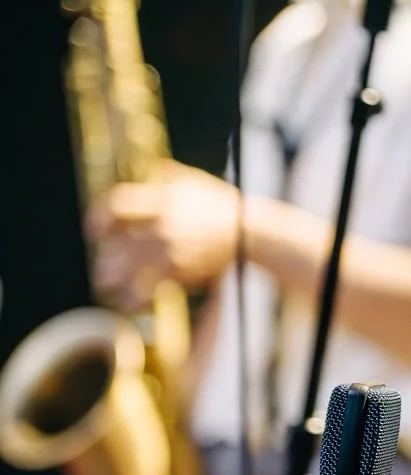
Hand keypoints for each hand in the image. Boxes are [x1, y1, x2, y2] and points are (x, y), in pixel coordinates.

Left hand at [85, 160, 245, 304]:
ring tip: (105, 286)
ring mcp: (173, 250)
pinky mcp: (184, 271)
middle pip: (119, 243)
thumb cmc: (225, 206)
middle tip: (101, 269)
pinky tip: (126, 302)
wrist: (253, 233)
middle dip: (106, 259)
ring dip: (113, 279)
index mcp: (162, 201)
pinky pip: (150, 288)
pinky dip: (134, 299)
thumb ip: (168, 176)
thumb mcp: (195, 182)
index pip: (116, 206)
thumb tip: (150, 171)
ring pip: (129, 268)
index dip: (99, 219)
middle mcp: (163, 225)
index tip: (93, 231)